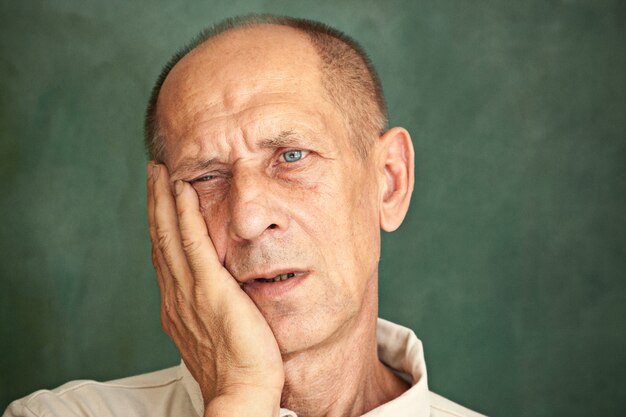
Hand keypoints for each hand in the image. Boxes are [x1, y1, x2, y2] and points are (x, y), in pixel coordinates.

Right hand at [147, 163, 283, 414]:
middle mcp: (175, 294)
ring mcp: (189, 291)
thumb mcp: (217, 333)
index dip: (160, 224)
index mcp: (177, 305)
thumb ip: (212, 308)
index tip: (160, 199)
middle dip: (155, 203)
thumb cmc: (238, 369)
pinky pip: (193, 243)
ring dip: (163, 200)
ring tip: (160, 171)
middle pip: (159, 238)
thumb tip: (219, 296)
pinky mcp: (209, 290)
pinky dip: (185, 215)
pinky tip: (184, 190)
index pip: (165, 255)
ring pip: (169, 235)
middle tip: (153, 171)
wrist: (242, 392)